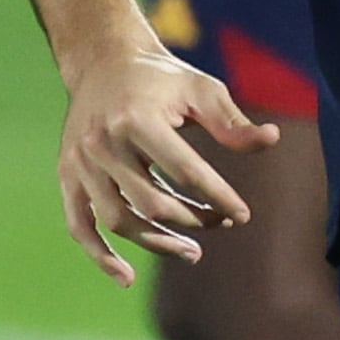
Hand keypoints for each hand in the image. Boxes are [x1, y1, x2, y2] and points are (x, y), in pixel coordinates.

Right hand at [56, 47, 276, 280]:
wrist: (103, 61)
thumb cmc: (162, 77)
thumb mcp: (201, 89)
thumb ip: (232, 122)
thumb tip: (272, 139)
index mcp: (137, 118)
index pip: (185, 171)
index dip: (218, 197)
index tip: (242, 215)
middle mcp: (103, 143)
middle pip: (152, 202)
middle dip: (192, 220)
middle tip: (219, 225)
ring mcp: (81, 162)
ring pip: (119, 220)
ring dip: (157, 243)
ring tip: (193, 252)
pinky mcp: (67, 175)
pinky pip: (80, 225)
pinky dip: (99, 256)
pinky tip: (127, 278)